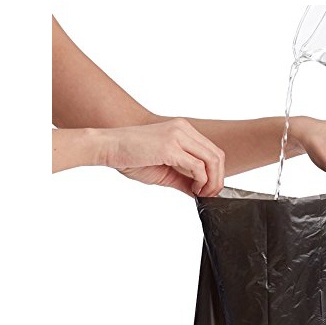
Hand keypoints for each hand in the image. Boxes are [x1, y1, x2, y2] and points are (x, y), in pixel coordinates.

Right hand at [100, 118, 224, 196]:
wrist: (107, 147)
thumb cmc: (130, 156)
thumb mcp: (164, 170)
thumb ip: (184, 178)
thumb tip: (199, 192)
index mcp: (183, 130)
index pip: (212, 150)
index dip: (217, 173)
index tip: (210, 190)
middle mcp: (183, 129)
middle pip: (217, 155)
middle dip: (218, 179)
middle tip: (210, 195)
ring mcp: (178, 136)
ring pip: (212, 160)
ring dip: (212, 182)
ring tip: (203, 194)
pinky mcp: (171, 147)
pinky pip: (198, 166)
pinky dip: (201, 181)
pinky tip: (193, 189)